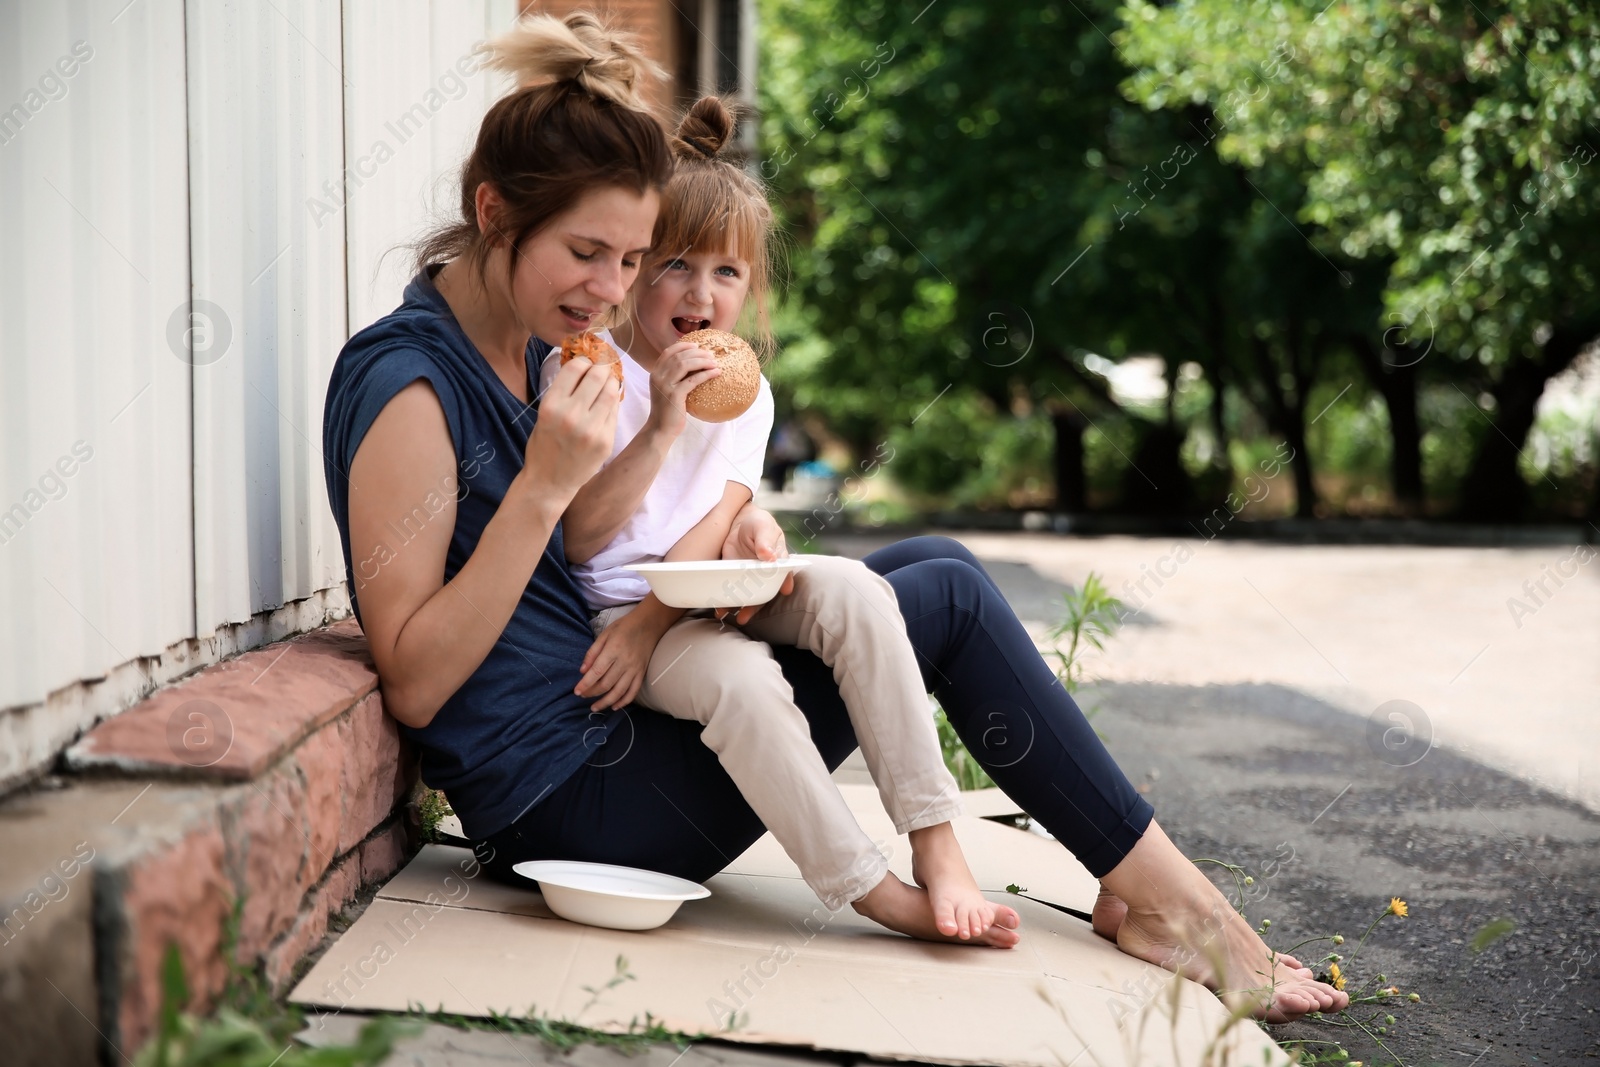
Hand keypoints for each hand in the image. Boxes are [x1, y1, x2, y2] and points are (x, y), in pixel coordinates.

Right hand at [522, 357, 619, 500]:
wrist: (549, 482)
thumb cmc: (544, 445)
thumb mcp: (545, 414)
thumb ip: (564, 392)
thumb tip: (586, 366)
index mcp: (551, 405)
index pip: (576, 368)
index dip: (584, 360)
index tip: (587, 361)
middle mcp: (572, 415)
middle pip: (597, 376)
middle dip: (602, 367)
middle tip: (603, 367)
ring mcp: (592, 430)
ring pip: (611, 391)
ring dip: (611, 382)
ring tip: (608, 382)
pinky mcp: (606, 441)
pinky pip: (614, 412)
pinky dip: (612, 403)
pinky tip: (607, 403)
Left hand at [575, 610, 661, 710]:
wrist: (648, 624)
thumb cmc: (624, 627)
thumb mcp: (604, 634)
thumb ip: (592, 653)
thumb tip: (583, 672)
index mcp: (613, 650)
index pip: (597, 671)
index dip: (585, 684)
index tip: (577, 692)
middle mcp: (625, 662)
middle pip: (606, 684)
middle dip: (592, 693)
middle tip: (583, 696)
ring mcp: (635, 669)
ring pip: (619, 691)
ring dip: (606, 702)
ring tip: (595, 707)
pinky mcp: (642, 673)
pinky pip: (633, 691)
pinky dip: (624, 701)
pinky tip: (614, 706)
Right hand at [643, 341, 721, 437]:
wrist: (660, 429)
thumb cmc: (667, 410)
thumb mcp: (666, 390)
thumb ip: (673, 377)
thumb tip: (693, 366)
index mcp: (655, 373)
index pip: (668, 352)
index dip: (683, 345)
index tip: (697, 345)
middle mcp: (658, 377)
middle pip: (679, 356)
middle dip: (697, 352)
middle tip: (710, 354)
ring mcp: (665, 386)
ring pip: (685, 364)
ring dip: (702, 361)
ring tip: (714, 362)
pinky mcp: (675, 395)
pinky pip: (693, 380)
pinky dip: (706, 374)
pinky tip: (716, 373)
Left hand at [717, 505, 793, 624]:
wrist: (736, 522)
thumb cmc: (756, 523)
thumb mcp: (763, 526)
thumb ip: (766, 540)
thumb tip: (769, 556)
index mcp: (776, 561)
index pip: (782, 574)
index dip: (782, 584)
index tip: (782, 591)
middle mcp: (764, 573)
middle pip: (762, 593)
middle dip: (754, 606)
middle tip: (744, 616)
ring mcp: (748, 577)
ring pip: (746, 596)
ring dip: (737, 607)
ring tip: (725, 614)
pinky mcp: (733, 576)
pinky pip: (731, 591)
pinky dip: (724, 601)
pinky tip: (718, 608)